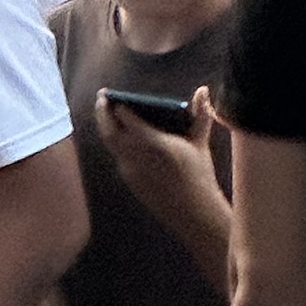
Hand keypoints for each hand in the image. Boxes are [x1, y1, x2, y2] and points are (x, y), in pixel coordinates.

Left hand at [96, 88, 224, 236]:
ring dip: (105, 126)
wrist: (195, 216)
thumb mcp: (200, 144)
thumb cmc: (200, 177)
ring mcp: (132, 171)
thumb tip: (203, 90)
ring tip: (105, 112)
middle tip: (102, 98)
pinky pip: (117, 157)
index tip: (114, 95)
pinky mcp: (130, 182)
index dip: (118, 106)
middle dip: (102, 113)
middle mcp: (139, 157)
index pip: (128, 120)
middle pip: (110, 131)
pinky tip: (118, 134)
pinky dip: (115, 143)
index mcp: (157, 145)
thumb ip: (200, 115)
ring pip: (110, 144)